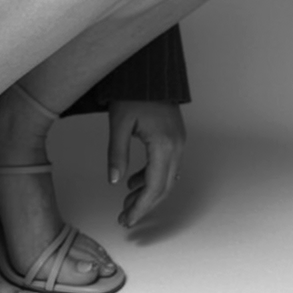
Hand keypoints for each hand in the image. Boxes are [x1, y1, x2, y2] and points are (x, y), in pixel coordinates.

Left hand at [107, 100, 185, 227]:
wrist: (150, 72)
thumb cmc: (133, 93)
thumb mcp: (119, 123)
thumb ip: (116, 153)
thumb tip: (113, 180)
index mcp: (163, 145)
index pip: (154, 186)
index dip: (140, 207)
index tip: (127, 220)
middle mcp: (176, 147)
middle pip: (163, 187)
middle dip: (144, 205)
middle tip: (125, 217)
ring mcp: (178, 142)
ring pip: (166, 179)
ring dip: (148, 193)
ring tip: (127, 202)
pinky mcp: (175, 138)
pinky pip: (167, 166)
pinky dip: (153, 178)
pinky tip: (135, 181)